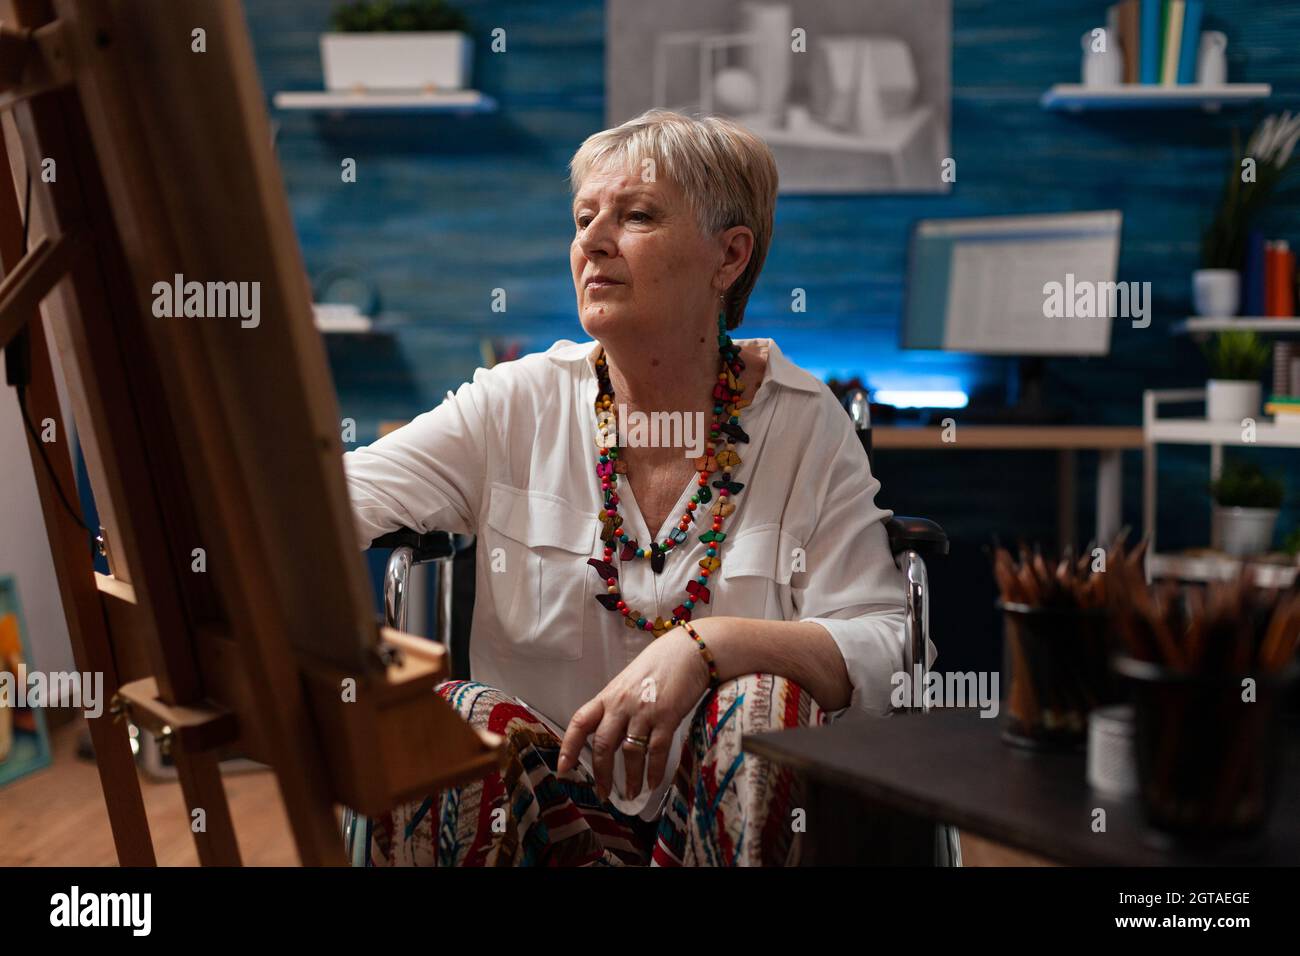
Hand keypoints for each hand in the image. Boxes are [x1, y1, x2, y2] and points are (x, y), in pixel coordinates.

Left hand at [557, 626, 710, 801]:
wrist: (689, 650)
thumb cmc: (660, 664)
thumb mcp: (629, 682)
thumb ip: (618, 707)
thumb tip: (613, 734)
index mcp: (608, 696)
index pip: (580, 722)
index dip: (568, 746)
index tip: (563, 767)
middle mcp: (621, 704)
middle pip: (603, 745)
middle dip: (601, 774)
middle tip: (603, 794)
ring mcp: (644, 711)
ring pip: (630, 752)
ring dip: (630, 778)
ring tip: (631, 794)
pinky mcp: (667, 717)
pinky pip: (656, 751)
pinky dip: (654, 771)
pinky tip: (653, 783)